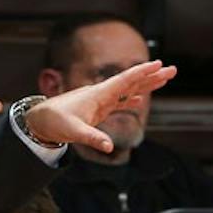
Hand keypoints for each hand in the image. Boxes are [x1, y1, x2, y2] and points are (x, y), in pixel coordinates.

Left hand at [23, 60, 175, 152]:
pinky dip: (132, 99)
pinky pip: (120, 101)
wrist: (39, 120)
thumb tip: (108, 147)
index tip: (159, 64)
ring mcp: (101, 101)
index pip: (125, 80)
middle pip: (132, 82)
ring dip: (146, 85)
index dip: (143, 72)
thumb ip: (92, 138)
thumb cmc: (54, 122)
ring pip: (129, 90)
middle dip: (152, 76)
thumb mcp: (73, 131)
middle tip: (173, 69)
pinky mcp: (98, 109)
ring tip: (164, 79)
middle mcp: (102, 93)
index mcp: (99, 94)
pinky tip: (141, 99)